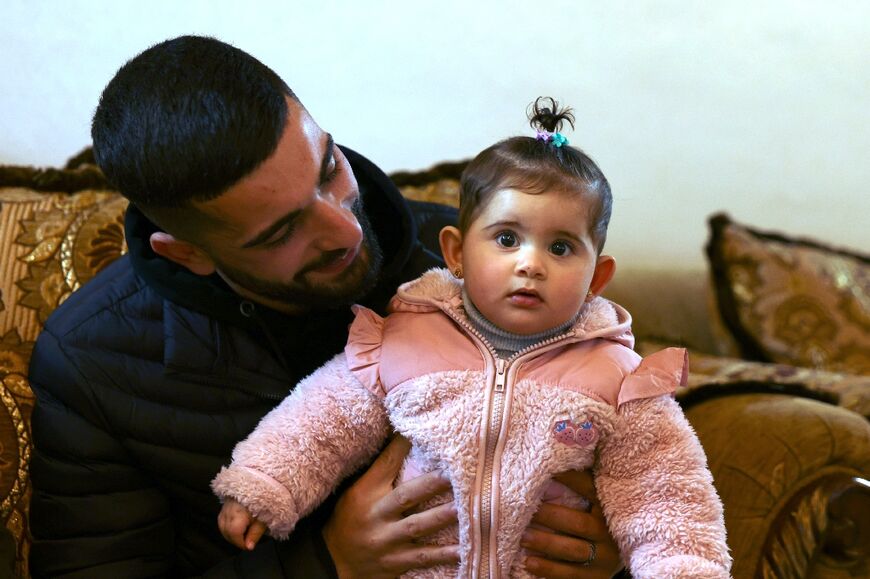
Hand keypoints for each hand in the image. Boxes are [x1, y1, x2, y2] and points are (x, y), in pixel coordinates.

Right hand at [217, 498, 267, 550]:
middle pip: (226, 531)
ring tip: (241, 536)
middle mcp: (229, 510)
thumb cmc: (263, 500)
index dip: (241, 543)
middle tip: (246, 542)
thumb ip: (255, 534)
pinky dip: (227, 526)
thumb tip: (249, 547)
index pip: (234, 534)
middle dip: (235, 540)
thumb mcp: (264, 518)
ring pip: (222, 526)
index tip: (249, 546)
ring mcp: (225, 506)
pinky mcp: (225, 504)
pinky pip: (222, 519)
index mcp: (238, 514)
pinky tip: (234, 528)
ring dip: (230, 534)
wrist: (261, 482)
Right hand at [323, 435, 460, 578]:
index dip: (400, 447)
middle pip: (405, 496)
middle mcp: (375, 516)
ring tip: (462, 508)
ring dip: (440, 517)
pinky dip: (443, 555)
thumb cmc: (349, 520)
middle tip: (452, 474)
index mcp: (365, 493)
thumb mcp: (356, 492)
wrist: (332, 564)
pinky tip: (462, 549)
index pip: (385, 464)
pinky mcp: (395, 563)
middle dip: (429, 485)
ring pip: (416, 527)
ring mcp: (386, 541)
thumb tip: (404, 438)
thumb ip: (380, 471)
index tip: (419, 432)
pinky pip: (422, 558)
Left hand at [522, 470, 622, 578]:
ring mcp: (604, 558)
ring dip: (545, 543)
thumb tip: (554, 454)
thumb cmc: (599, 520)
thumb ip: (581, 482)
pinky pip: (570, 575)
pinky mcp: (595, 577)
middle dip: (550, 516)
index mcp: (609, 509)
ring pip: (573, 551)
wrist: (620, 556)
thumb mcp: (597, 501)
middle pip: (578, 523)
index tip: (547, 472)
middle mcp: (609, 534)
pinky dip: (548, 569)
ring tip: (523, 537)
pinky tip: (530, 562)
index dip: (571, 479)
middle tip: (527, 511)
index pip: (590, 489)